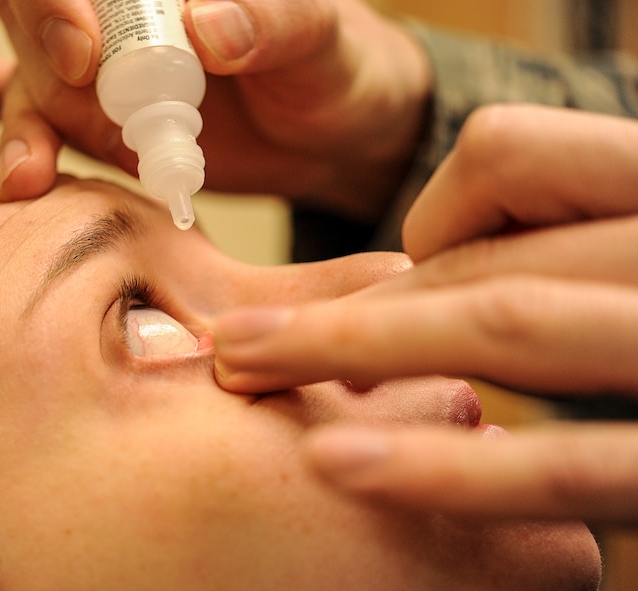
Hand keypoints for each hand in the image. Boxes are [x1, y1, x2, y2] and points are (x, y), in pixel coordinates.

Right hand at [0, 0, 430, 217]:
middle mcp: (118, 14)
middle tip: (77, 78)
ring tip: (19, 170)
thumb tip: (210, 27)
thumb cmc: (331, 67)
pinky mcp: (93, 123)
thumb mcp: (319, 36)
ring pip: (25, 76)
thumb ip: (272, 20)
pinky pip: (23, 114)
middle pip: (42, 10)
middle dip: (44, 41)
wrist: (331, 130)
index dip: (69, 1)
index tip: (91, 49)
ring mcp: (96, 71)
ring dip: (11, 120)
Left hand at [213, 104, 637, 523]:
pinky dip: (456, 468)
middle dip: (343, 313)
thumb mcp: (621, 231)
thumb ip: (548, 225)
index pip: (509, 154)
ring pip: (514, 333)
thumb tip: (423, 249)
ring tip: (248, 382)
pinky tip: (347, 472)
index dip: (431, 213)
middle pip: (482, 261)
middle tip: (234, 347)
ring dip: (364, 360)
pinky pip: (576, 462)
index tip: (396, 275)